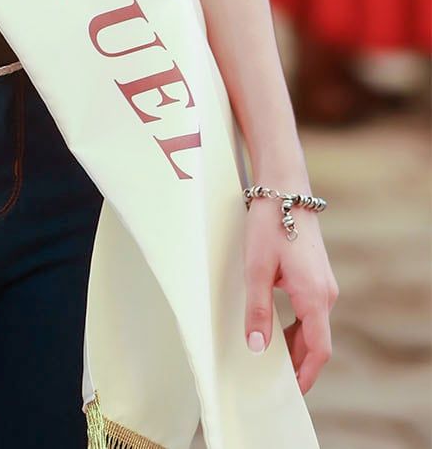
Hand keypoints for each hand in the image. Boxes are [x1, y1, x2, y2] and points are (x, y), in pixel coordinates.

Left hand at [243, 197, 339, 393]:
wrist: (284, 188)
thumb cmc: (270, 224)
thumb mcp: (256, 269)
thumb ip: (257, 310)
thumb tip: (257, 347)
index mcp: (314, 297)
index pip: (318, 349)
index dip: (307, 375)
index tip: (293, 393)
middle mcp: (326, 293)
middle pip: (316, 341)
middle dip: (299, 364)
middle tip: (275, 381)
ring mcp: (323, 283)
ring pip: (314, 325)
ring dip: (297, 345)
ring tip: (272, 359)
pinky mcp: (316, 274)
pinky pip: (310, 311)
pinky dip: (297, 327)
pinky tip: (277, 329)